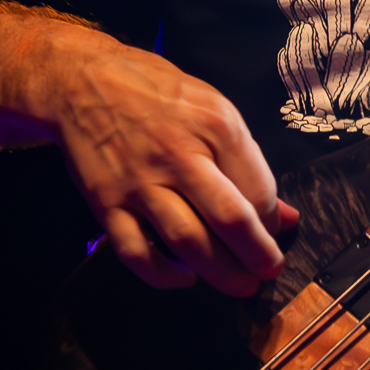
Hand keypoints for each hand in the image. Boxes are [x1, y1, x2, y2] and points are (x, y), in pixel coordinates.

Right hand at [24, 27, 299, 294]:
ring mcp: (139, 182)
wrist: (83, 84)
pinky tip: (184, 279)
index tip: (275, 232)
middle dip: (257, 255)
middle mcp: (179, 155)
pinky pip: (136, 251)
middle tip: (269, 272)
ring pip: (187, 240)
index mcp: (216, 126)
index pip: (257, 189)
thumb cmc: (158, 93)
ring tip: (240, 285)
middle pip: (229, 219)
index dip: (272, 221)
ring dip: (220, 272)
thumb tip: (287, 215)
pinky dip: (162, 275)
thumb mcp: (215, 109)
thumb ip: (248, 163)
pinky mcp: (106, 203)